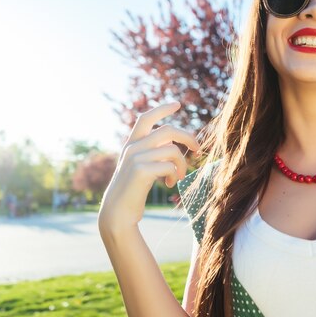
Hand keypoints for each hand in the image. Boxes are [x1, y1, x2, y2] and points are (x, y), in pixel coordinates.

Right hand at [98, 101, 200, 231]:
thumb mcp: (140, 167)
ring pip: (172, 150)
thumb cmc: (133, 191)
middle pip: (168, 130)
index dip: (162, 109)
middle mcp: (132, 147)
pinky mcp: (141, 171)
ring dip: (182, 164)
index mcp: (131, 144)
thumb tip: (174, 144)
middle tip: (198, 149)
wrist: (117, 212)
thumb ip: (151, 153)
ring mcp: (135, 158)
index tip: (178, 104)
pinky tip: (170, 184)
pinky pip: (169, 166)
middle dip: (188, 137)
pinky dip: (175, 175)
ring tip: (179, 177)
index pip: (145, 118)